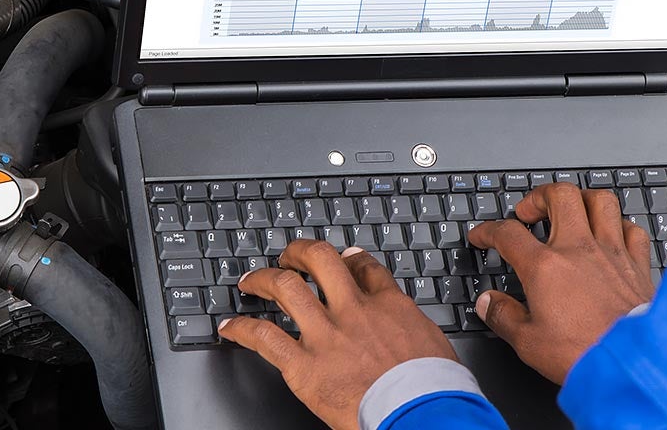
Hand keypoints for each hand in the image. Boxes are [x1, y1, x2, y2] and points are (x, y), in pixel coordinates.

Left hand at [218, 240, 457, 429]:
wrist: (422, 413)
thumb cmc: (434, 391)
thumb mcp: (436, 346)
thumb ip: (415, 331)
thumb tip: (416, 336)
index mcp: (389, 306)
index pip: (363, 267)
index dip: (348, 259)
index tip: (342, 259)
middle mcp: (354, 312)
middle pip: (320, 260)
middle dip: (299, 253)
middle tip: (289, 257)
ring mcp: (326, 336)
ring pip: (285, 288)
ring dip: (263, 279)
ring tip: (250, 281)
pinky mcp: (304, 365)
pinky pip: (263, 337)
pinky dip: (242, 329)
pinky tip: (230, 328)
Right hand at [470, 183, 654, 382]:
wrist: (630, 363)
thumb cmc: (582, 352)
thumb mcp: (527, 342)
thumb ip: (503, 316)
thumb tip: (488, 303)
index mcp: (546, 267)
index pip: (508, 233)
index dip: (488, 231)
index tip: (483, 236)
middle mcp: (580, 250)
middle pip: (560, 196)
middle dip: (539, 196)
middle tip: (529, 211)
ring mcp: (612, 253)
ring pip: (600, 201)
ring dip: (581, 199)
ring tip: (571, 208)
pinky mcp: (637, 266)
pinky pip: (632, 229)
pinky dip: (620, 226)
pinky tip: (613, 234)